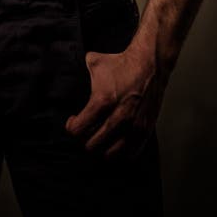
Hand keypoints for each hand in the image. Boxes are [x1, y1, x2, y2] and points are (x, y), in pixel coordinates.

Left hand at [65, 43, 166, 158]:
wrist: (149, 64)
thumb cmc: (121, 64)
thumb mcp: (94, 62)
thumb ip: (80, 70)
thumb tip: (67, 69)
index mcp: (102, 101)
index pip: (78, 129)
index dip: (71, 127)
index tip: (73, 121)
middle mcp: (118, 116)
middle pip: (92, 145)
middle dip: (84, 140)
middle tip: (85, 131)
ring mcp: (133, 126)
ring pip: (110, 154)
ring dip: (102, 149)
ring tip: (99, 139)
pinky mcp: (145, 129)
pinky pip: (130, 153)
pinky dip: (120, 152)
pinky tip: (115, 142)